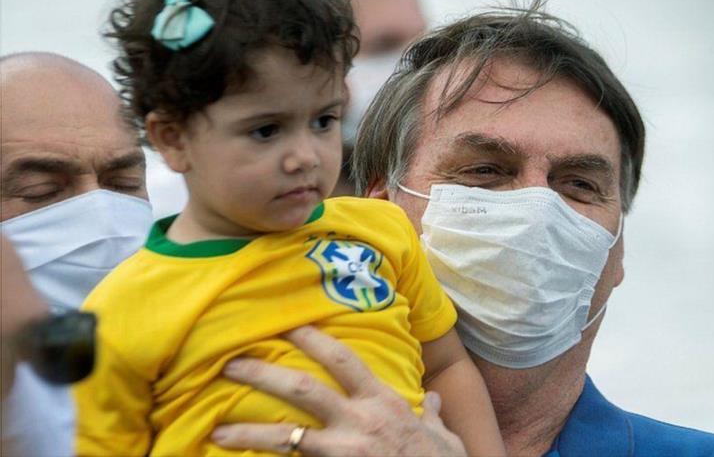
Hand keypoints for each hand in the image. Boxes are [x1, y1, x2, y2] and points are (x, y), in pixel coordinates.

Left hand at [211, 326, 466, 456]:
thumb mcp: (442, 436)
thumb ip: (432, 415)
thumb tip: (431, 401)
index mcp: (383, 402)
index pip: (343, 359)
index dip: (312, 337)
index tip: (286, 323)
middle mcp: (360, 421)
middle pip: (301, 389)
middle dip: (262, 373)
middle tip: (230, 363)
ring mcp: (345, 452)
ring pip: (287, 436)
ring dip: (248, 431)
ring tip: (218, 429)